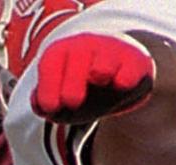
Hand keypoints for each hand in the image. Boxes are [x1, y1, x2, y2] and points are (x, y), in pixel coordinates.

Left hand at [32, 32, 154, 124]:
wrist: (115, 83)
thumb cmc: (78, 92)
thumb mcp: (56, 102)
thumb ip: (42, 104)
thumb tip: (40, 104)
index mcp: (62, 53)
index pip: (51, 62)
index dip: (48, 87)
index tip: (52, 108)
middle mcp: (86, 46)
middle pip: (79, 55)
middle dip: (73, 83)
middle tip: (73, 102)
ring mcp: (112, 51)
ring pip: (104, 61)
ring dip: (100, 71)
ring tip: (100, 80)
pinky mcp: (135, 63)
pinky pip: (129, 71)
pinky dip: (125, 79)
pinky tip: (121, 84)